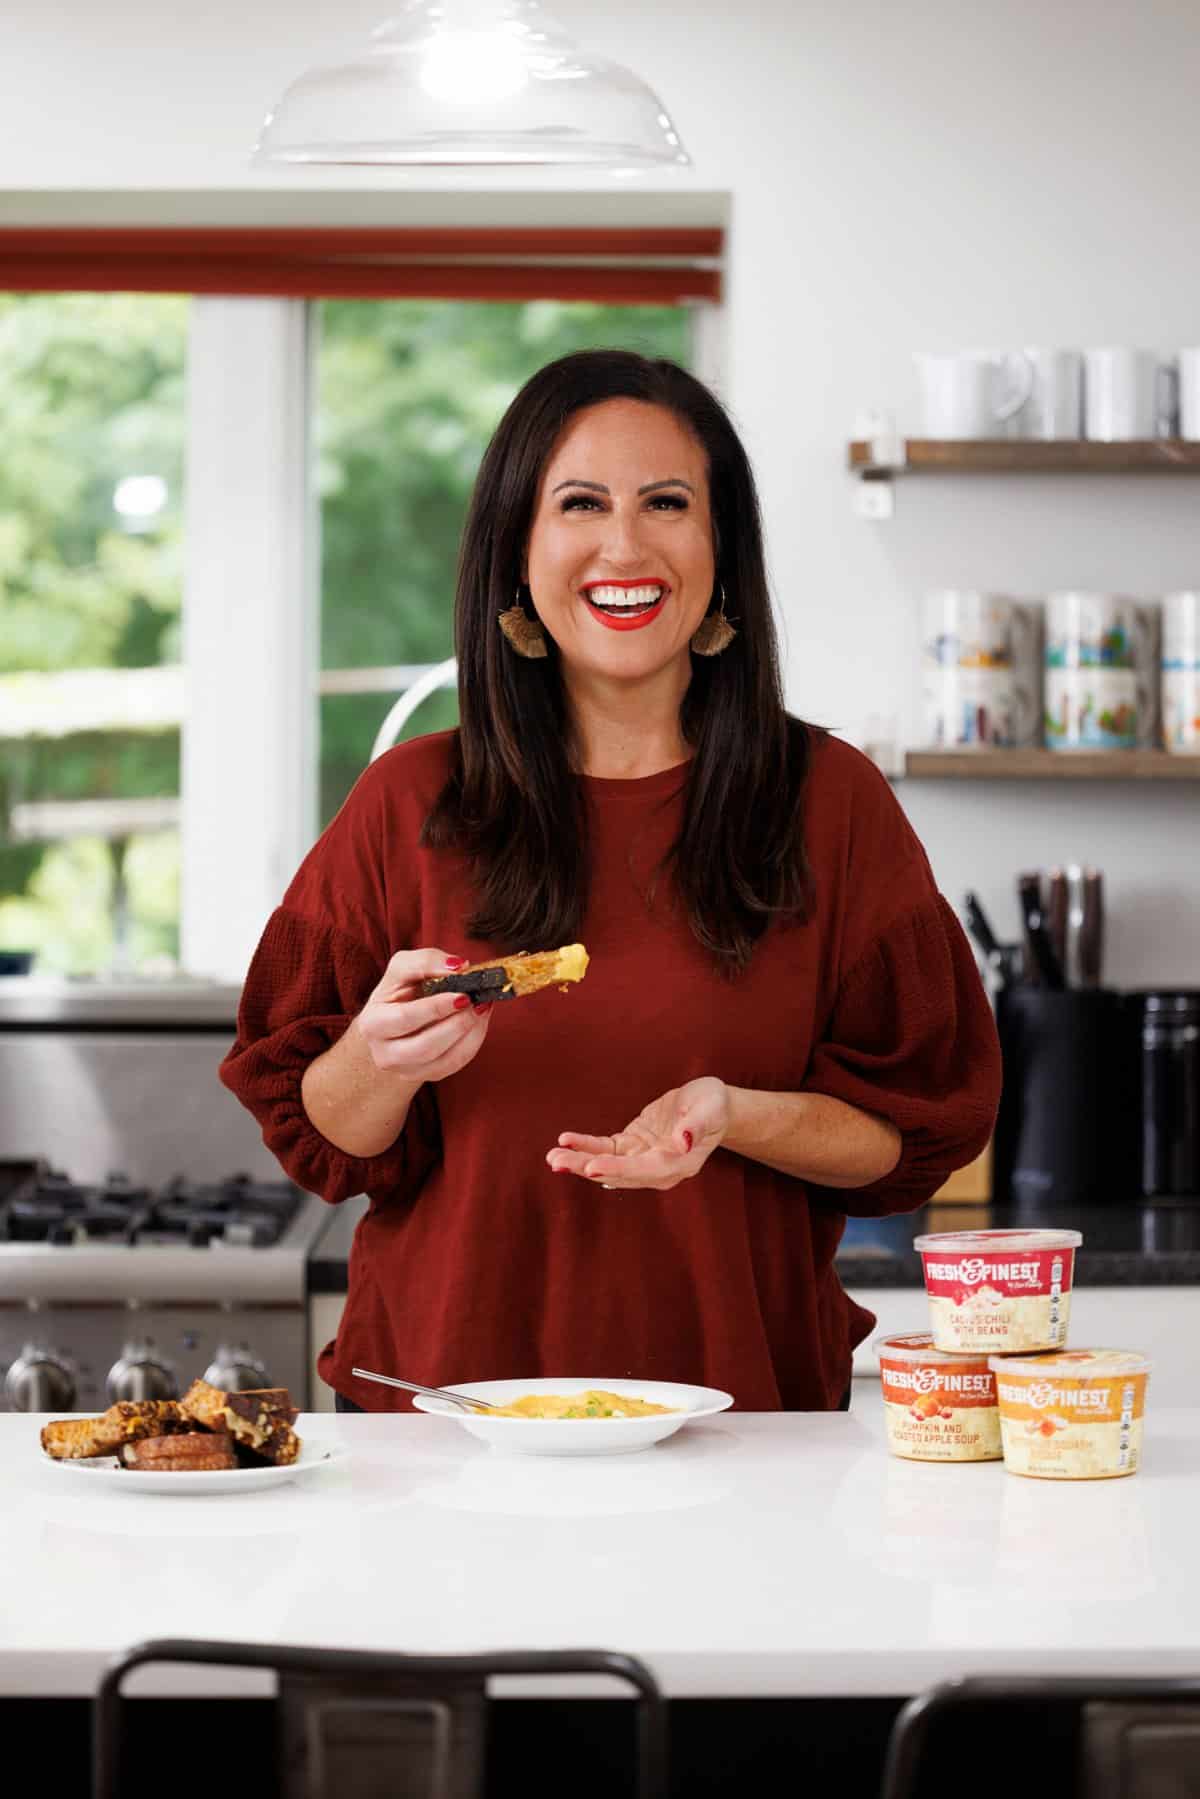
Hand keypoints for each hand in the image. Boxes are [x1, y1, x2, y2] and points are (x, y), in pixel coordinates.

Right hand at [355, 948, 491, 1083]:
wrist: (395, 1020)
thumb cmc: (400, 992)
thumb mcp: (403, 968)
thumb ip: (426, 961)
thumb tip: (458, 967)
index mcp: (373, 1023)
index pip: (405, 1018)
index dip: (436, 1007)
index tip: (462, 994)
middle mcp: (384, 1053)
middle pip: (425, 1047)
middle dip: (457, 1024)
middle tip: (477, 1002)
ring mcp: (405, 1069)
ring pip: (444, 1060)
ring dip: (470, 1032)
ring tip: (482, 1007)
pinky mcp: (426, 1075)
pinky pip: (454, 1064)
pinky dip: (473, 1042)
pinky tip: (479, 1021)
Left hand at [547, 1077, 730, 1190]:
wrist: (709, 1106)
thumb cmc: (713, 1106)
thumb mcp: (710, 1109)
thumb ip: (697, 1126)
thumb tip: (684, 1141)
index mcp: (681, 1163)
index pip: (647, 1169)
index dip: (619, 1169)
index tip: (593, 1167)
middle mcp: (659, 1168)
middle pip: (620, 1173)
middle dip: (587, 1169)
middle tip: (557, 1163)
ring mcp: (643, 1159)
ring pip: (607, 1165)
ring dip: (579, 1163)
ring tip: (552, 1157)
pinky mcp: (632, 1146)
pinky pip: (605, 1150)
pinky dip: (585, 1147)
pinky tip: (566, 1141)